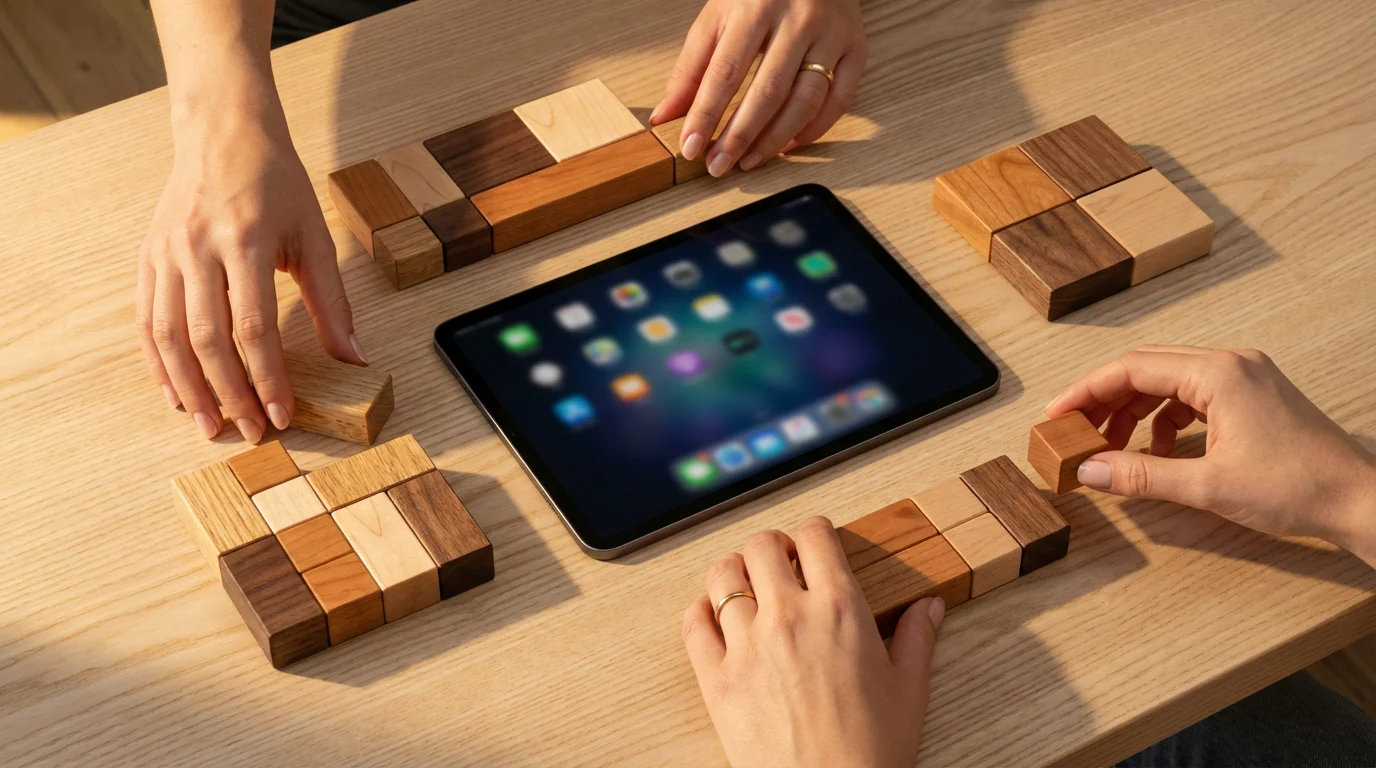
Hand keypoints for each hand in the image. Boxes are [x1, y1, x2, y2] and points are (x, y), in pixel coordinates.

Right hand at [136, 117, 363, 441]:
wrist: (223, 132)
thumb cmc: (276, 183)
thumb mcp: (315, 236)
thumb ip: (333, 302)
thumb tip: (354, 358)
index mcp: (246, 241)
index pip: (254, 328)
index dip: (267, 378)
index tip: (281, 415)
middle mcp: (198, 248)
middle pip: (208, 339)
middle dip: (229, 393)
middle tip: (249, 431)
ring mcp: (166, 252)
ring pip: (168, 335)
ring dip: (189, 387)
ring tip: (210, 423)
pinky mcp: (148, 256)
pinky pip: (145, 319)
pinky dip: (158, 361)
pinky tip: (176, 390)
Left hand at [650, 0, 865, 176]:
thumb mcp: (718, 17)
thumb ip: (692, 66)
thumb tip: (666, 116)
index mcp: (756, 6)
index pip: (726, 71)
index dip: (706, 114)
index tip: (690, 148)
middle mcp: (798, 18)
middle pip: (768, 90)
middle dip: (740, 136)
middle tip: (719, 166)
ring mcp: (832, 33)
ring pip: (806, 100)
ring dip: (775, 139)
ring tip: (749, 161)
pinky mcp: (856, 47)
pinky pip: (840, 99)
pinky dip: (815, 129)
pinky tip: (790, 144)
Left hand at [682, 517, 943, 767]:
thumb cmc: (872, 752)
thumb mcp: (909, 690)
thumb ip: (917, 637)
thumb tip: (930, 606)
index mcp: (840, 611)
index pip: (816, 536)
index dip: (815, 533)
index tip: (815, 541)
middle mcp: (790, 617)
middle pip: (762, 546)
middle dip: (773, 548)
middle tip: (781, 562)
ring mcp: (747, 645)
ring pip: (723, 576)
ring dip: (735, 573)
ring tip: (746, 586)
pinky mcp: (716, 678)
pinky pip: (693, 624)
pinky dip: (700, 611)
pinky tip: (715, 617)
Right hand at [1046, 345, 1375, 561]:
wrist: (1360, 499)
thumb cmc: (1299, 488)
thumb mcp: (1207, 486)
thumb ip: (1141, 475)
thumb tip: (1090, 470)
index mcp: (1218, 374)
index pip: (1132, 368)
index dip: (1086, 391)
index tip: (1057, 415)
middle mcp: (1230, 364)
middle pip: (1146, 368)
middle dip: (1105, 400)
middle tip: (1074, 430)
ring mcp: (1244, 377)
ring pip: (1168, 382)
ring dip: (1134, 411)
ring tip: (1111, 446)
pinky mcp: (1253, 396)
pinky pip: (1192, 396)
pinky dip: (1165, 420)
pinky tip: (1159, 452)